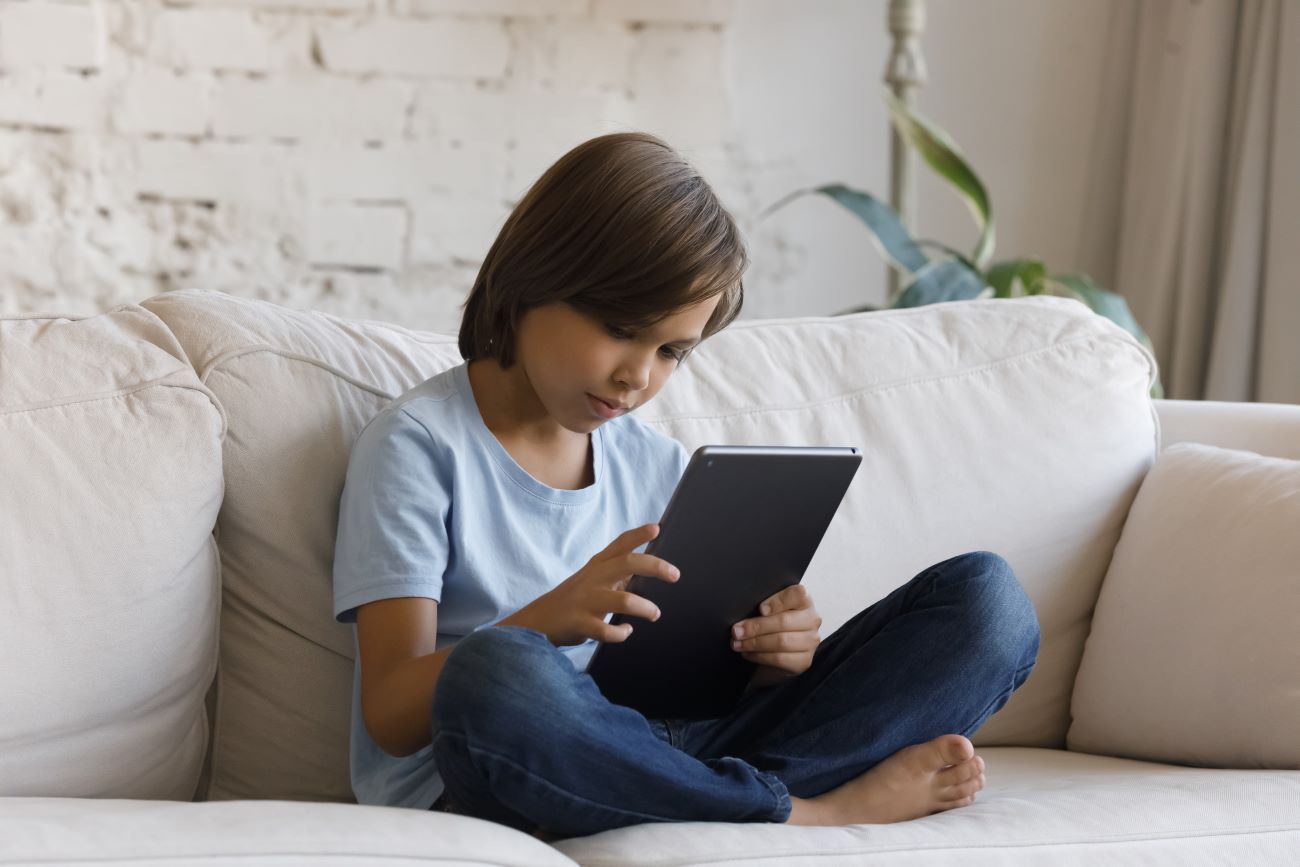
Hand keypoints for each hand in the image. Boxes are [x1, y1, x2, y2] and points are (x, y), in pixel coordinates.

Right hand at [506, 523, 679, 646]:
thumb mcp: (593, 578)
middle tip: (675, 574)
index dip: (638, 535)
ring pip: (622, 600)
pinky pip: (606, 630)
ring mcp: (586, 600)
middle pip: (627, 564)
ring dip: (644, 608)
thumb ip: (617, 571)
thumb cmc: (574, 598)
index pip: (619, 544)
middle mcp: (593, 578)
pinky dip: (620, 633)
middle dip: (655, 567)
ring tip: (655, 614)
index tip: (657, 528)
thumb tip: (652, 568)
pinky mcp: (580, 623)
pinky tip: (625, 631)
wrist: (538, 621)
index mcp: (597, 565)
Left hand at [730, 584, 821, 676]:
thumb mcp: (769, 609)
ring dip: (755, 643)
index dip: (778, 601)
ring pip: (781, 641)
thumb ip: (763, 607)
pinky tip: (748, 653)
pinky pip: (780, 659)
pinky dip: (760, 656)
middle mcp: (812, 619)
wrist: (779, 650)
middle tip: (736, 631)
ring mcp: (810, 641)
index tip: (760, 609)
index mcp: (804, 600)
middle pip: (784, 621)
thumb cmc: (771, 623)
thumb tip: (742, 616)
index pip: (797, 594)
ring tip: (738, 644)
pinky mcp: (804, 660)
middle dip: (756, 627)